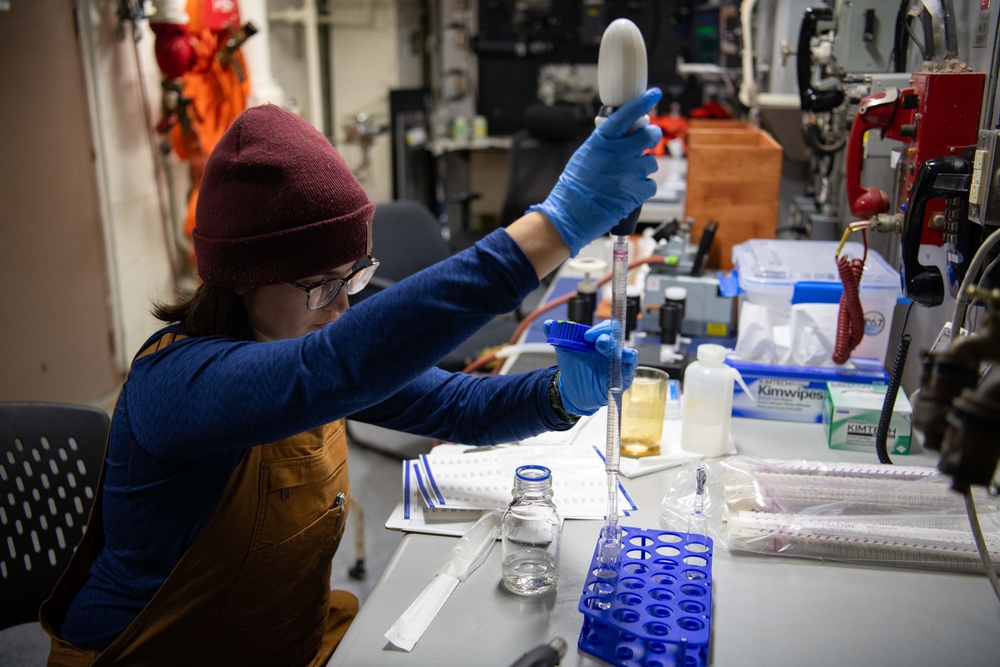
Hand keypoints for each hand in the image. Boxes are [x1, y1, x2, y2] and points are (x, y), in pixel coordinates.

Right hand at [530, 88, 662, 255]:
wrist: (570, 214)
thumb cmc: (574, 186)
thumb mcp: (585, 155)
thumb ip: (604, 143)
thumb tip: (622, 133)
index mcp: (602, 141)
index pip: (626, 115)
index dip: (642, 102)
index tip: (653, 94)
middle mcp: (618, 153)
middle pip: (649, 135)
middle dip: (652, 136)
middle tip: (648, 139)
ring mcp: (628, 172)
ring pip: (650, 162)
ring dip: (643, 168)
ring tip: (626, 177)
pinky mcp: (635, 192)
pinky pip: (650, 185)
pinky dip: (642, 189)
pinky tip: (628, 192)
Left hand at [544, 320, 638, 415]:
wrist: (572, 391)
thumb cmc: (573, 368)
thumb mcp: (565, 350)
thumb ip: (558, 335)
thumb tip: (548, 323)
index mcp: (601, 340)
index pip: (607, 328)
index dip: (599, 329)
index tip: (586, 336)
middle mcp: (612, 350)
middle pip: (618, 339)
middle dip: (608, 338)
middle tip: (597, 342)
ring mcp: (618, 363)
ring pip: (627, 352)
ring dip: (618, 349)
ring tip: (608, 348)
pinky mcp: (622, 378)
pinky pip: (630, 369)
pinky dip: (629, 362)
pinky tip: (626, 357)